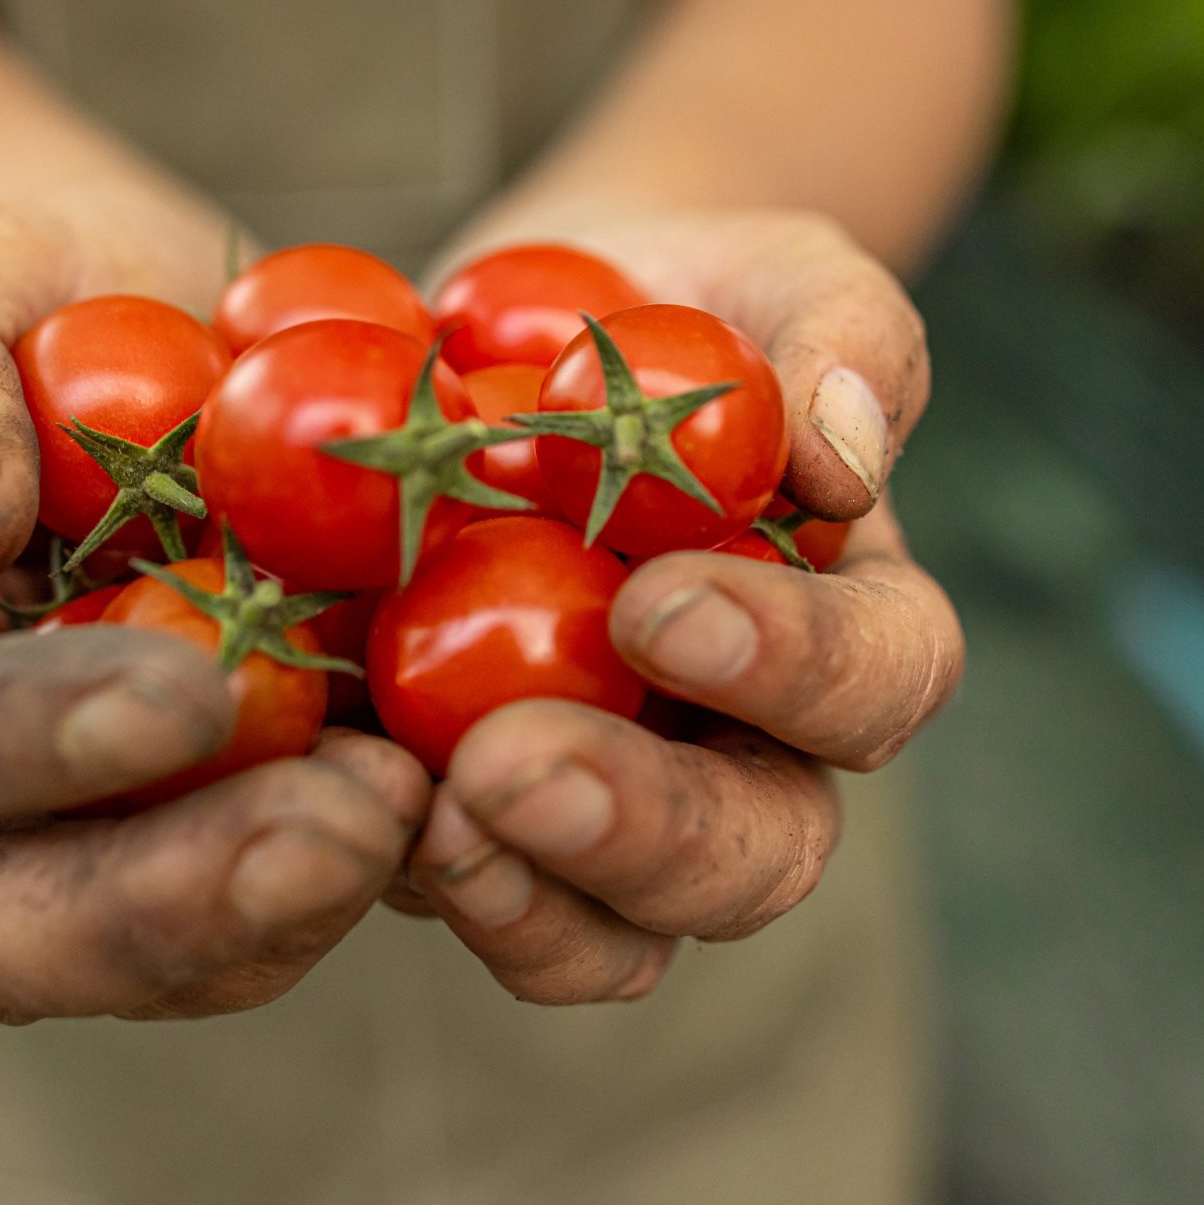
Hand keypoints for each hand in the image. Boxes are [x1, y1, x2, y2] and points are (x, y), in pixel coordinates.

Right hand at [0, 189, 431, 1022]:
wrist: (165, 324)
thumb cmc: (38, 286)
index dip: (29, 740)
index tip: (188, 691)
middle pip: (8, 933)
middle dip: (176, 899)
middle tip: (345, 820)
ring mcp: (114, 834)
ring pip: (173, 957)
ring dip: (302, 902)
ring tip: (430, 796)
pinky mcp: (250, 826)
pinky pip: (305, 900)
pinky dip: (397, 862)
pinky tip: (484, 782)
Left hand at [405, 208, 961, 1001]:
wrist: (518, 331)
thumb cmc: (682, 305)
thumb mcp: (773, 275)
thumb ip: (838, 335)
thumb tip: (846, 453)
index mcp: (848, 631)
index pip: (876, 681)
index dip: (790, 666)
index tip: (659, 604)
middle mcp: (742, 750)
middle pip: (752, 855)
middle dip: (643, 829)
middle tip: (515, 767)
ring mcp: (599, 798)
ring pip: (608, 929)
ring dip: (525, 896)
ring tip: (430, 818)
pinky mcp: (461, 808)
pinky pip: (448, 887)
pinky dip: (388, 861)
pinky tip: (327, 797)